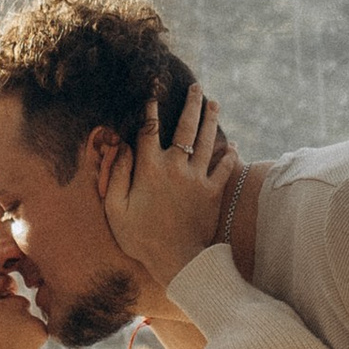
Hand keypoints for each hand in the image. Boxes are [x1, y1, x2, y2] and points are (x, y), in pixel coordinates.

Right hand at [96, 85, 234, 294]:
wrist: (176, 261)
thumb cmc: (140, 237)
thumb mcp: (116, 208)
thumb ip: (116, 175)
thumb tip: (121, 148)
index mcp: (150, 169)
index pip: (149, 131)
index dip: (150, 110)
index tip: (153, 94)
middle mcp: (176, 168)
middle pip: (185, 128)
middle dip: (191, 104)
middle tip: (197, 87)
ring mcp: (197, 179)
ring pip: (207, 142)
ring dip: (211, 120)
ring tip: (214, 103)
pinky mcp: (213, 193)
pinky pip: (224, 169)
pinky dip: (229, 157)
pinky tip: (232, 147)